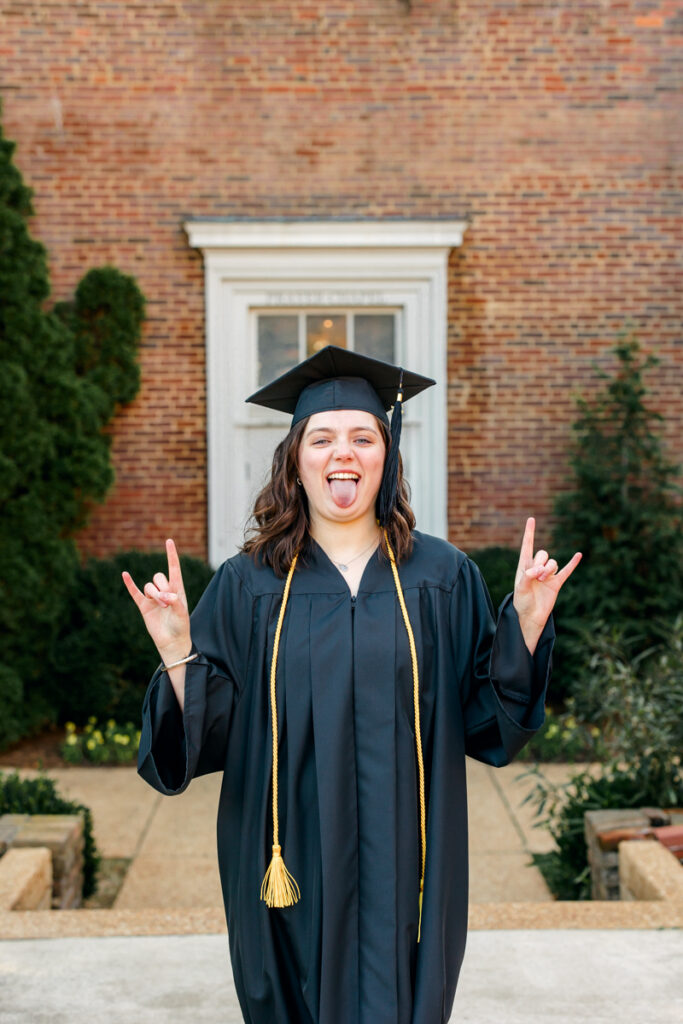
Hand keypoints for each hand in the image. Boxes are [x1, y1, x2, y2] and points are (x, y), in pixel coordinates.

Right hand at [121, 538, 190, 661]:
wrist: (172, 641)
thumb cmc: (181, 626)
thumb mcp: (182, 613)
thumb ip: (176, 601)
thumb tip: (166, 595)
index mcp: (177, 589)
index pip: (174, 568)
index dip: (171, 554)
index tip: (169, 541)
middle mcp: (164, 591)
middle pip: (159, 577)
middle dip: (162, 588)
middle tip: (168, 602)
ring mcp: (153, 598)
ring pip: (149, 586)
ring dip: (155, 594)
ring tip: (162, 606)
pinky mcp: (144, 606)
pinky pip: (135, 592)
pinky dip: (129, 583)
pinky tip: (125, 574)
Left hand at [512, 517, 581, 653]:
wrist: (531, 616)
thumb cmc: (521, 602)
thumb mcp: (520, 589)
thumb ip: (527, 577)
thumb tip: (537, 570)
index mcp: (524, 566)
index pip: (527, 546)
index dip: (529, 532)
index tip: (531, 519)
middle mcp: (536, 568)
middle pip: (543, 554)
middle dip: (541, 563)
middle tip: (537, 576)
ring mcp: (547, 575)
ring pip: (553, 563)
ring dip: (549, 569)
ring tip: (542, 580)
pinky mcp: (556, 583)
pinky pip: (566, 571)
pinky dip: (572, 563)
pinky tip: (579, 555)